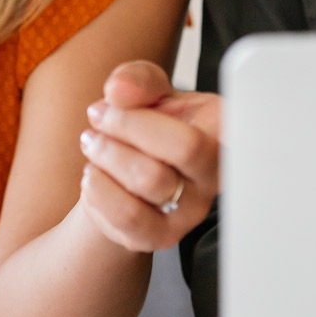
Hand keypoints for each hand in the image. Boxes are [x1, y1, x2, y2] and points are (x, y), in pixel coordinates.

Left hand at [77, 60, 220, 252]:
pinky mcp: (162, 236)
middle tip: (99, 115)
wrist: (128, 174)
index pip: (218, 118)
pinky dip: (99, 189)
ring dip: (107, 155)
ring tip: (92, 143)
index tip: (119, 97)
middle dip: (125, 124)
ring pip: (150, 181)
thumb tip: (120, 89)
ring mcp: (192, 210)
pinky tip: (94, 175)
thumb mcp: (148, 91)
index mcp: (222, 131)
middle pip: (182, 146)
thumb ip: (139, 80)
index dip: (165, 111)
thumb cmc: (150, 128)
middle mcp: (215, 174)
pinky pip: (128, 216)